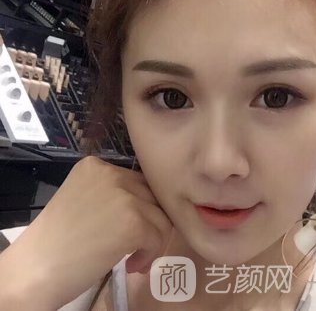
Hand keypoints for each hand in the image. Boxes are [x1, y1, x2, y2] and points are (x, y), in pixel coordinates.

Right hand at [0, 156, 172, 308]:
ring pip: (161, 217)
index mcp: (96, 166)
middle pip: (152, 196)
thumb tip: (149, 204)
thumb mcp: (84, 200)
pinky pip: (158, 237)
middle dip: (150, 223)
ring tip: (131, 258)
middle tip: (134, 245)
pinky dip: (149, 255)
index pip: (138, 182)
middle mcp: (112, 174)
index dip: (140, 207)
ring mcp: (124, 197)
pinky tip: (131, 265)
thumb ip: (113, 194)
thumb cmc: (55, 241)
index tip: (128, 229)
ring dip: (151, 241)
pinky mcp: (133, 222)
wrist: (34, 270)